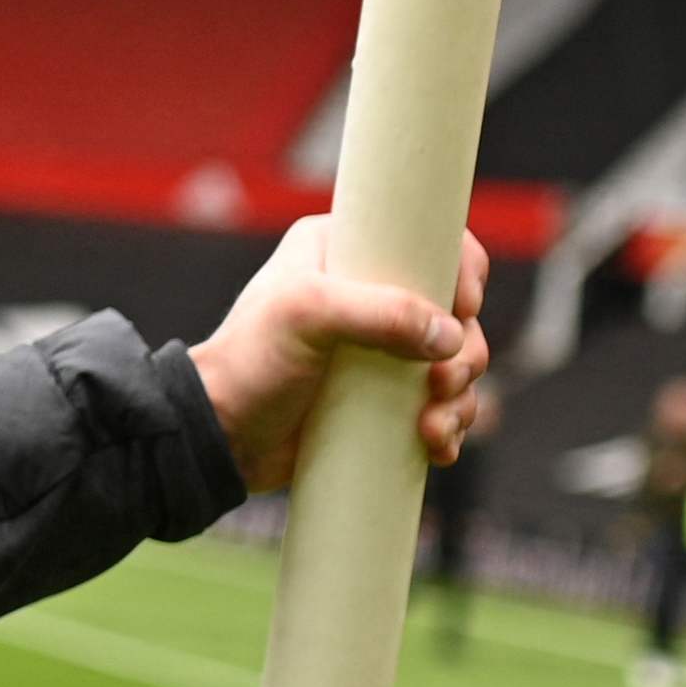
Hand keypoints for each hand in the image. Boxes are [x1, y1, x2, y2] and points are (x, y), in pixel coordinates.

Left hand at [187, 214, 490, 492]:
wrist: (221, 437)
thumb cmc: (249, 362)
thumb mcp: (305, 317)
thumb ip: (379, 314)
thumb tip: (451, 336)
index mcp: (344, 250)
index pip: (427, 241)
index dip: (460, 271)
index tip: (461, 308)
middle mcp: (367, 294)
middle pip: (455, 311)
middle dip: (464, 351)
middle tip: (441, 383)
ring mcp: (379, 348)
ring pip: (454, 362)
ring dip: (461, 397)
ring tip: (432, 426)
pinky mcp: (382, 397)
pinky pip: (440, 405)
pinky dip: (449, 425)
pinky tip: (437, 446)